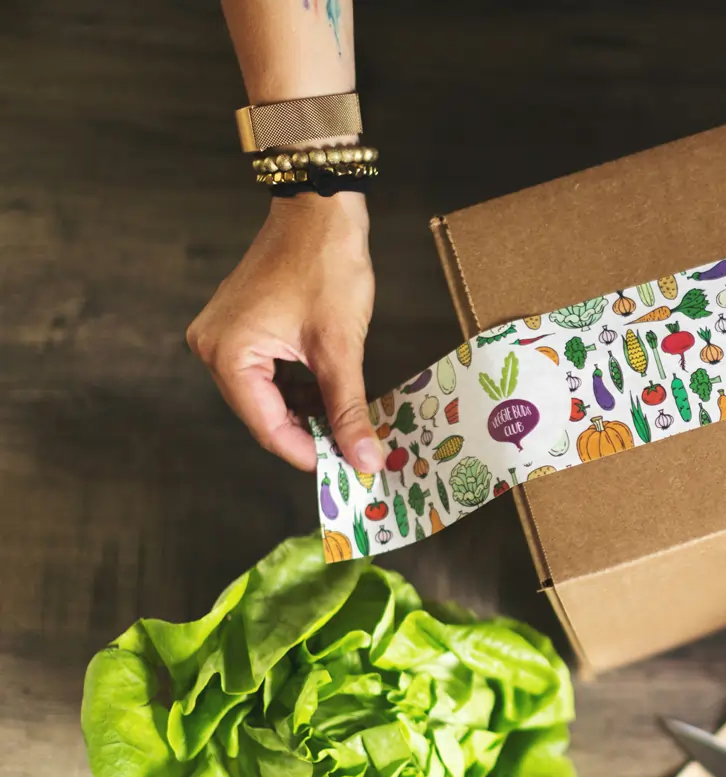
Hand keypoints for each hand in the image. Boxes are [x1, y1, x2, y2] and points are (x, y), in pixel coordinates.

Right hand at [187, 192, 383, 472]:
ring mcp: (222, 335)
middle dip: (308, 434)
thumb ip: (348, 409)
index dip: (307, 453)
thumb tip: (363, 459)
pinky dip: (298, 388)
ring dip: (306, 412)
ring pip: (267, 395)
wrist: (319, 208)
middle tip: (351, 454)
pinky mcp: (239, 326)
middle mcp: (212, 347)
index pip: (266, 426)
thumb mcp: (341, 347)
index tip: (344, 469)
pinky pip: (266, 372)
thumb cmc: (327, 267)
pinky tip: (331, 398)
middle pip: (263, 413)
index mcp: (227, 355)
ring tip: (348, 427)